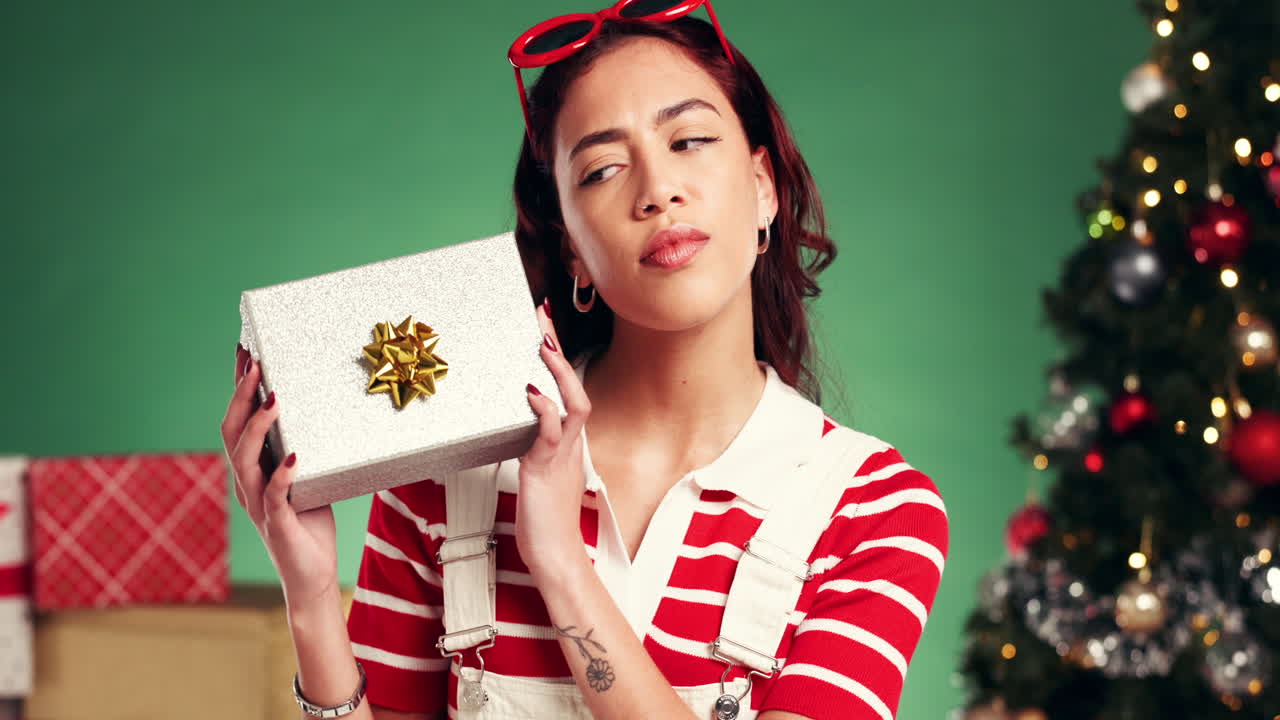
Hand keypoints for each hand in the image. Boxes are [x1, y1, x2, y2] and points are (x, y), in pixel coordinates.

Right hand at [221, 344, 338, 611]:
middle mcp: (247, 484)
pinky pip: (274, 497)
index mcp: (252, 470)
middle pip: (232, 433)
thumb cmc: (310, 526)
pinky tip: (293, 457)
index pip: (238, 421)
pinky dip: (282, 476)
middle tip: (255, 363)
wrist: (311, 576)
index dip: (239, 387)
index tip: (245, 351)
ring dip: (259, 428)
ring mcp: (258, 505)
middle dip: (242, 396)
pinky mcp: (278, 525)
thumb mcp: (308, 479)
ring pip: (245, 460)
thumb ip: (304, 451)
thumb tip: (323, 411)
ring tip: (275, 400)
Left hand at [515, 298, 592, 582]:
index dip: (558, 357)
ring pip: (573, 403)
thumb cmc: (543, 518)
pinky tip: (532, 392)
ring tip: (543, 344)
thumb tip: (516, 424)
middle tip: (542, 315)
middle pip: (574, 385)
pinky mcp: (546, 468)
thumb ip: (530, 447)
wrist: (555, 554)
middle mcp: (570, 443)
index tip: (544, 326)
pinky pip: (550, 434)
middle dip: (558, 349)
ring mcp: (562, 454)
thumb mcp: (537, 473)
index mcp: (568, 442)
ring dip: (559, 372)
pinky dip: (543, 410)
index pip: (568, 389)